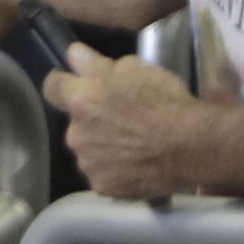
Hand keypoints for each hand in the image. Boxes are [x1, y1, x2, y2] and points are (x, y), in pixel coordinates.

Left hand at [44, 42, 209, 201]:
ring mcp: (88, 165)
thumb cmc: (164, 102)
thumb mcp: (136, 70)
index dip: (63, 83)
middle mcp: (75, 134)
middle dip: (91, 120)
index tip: (76, 84)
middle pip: (75, 123)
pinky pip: (103, 174)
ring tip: (133, 145)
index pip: (52, 87)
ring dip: (102, 146)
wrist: (191, 147)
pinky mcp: (103, 188)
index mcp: (80, 101)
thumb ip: (98, 64)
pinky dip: (115, 170)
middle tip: (121, 119)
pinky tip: (136, 165)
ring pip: (88, 151)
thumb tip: (74, 55)